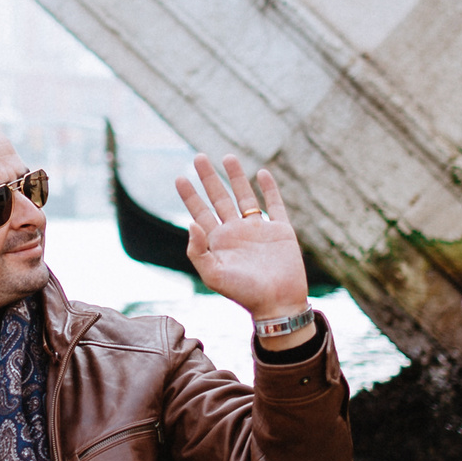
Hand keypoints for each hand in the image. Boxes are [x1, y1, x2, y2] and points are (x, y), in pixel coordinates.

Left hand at [174, 155, 314, 345]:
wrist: (278, 304)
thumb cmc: (244, 293)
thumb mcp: (213, 276)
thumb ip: (198, 251)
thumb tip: (191, 223)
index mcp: (218, 242)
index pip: (200, 212)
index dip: (190, 195)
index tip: (180, 177)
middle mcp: (236, 232)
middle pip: (219, 198)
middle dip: (208, 178)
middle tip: (198, 157)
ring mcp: (258, 230)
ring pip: (244, 196)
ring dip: (236, 177)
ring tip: (227, 156)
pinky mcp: (280, 230)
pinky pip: (275, 204)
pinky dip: (269, 189)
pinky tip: (261, 173)